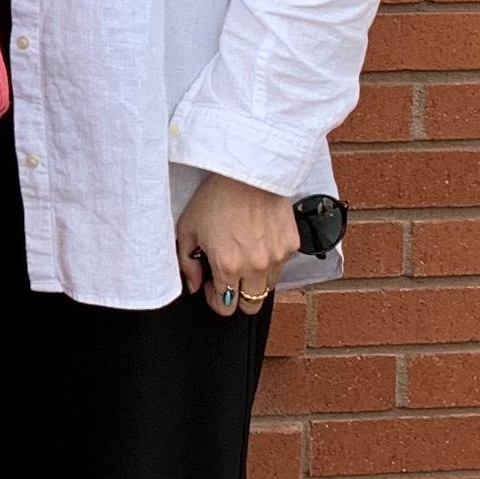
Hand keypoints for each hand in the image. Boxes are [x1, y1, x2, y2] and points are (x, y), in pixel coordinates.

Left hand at [176, 170, 294, 318]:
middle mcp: (256, 266)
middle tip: (229, 278)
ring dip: (255, 279)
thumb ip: (187, 264)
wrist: (248, 171)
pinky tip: (258, 241)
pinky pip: (281, 265)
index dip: (216, 300)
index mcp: (228, 266)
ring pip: (268, 287)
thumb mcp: (188, 228)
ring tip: (244, 255)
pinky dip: (270, 260)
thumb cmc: (217, 196)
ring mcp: (277, 257)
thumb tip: (195, 285)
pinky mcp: (292, 245)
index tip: (213, 287)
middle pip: (250, 305)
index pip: (226, 307)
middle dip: (238, 297)